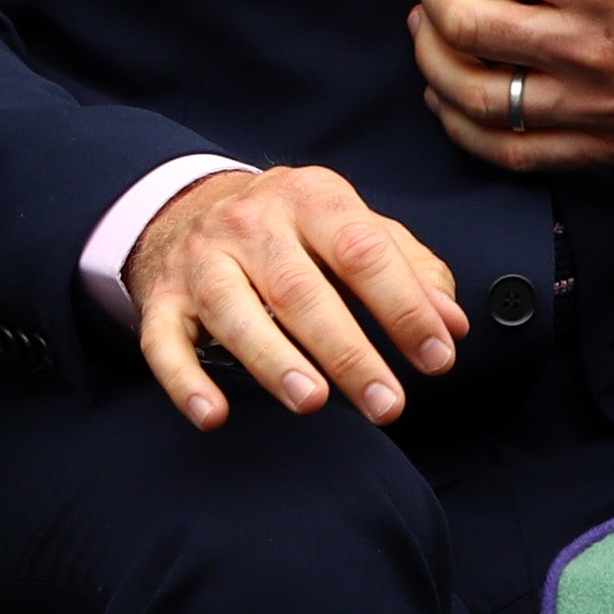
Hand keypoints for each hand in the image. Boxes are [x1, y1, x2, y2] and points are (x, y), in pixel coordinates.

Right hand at [119, 164, 468, 430]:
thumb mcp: (355, 228)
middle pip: (299, 287)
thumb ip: (410, 269)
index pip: (361, 249)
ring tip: (313, 401)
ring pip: (232, 309)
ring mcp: (201, 259)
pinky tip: (213, 415)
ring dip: (273, 359)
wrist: (192, 206)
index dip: (403, 305)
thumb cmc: (296, 232)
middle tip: (387, 404)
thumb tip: (452, 324)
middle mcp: (250, 222)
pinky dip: (184, 381)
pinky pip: (164, 341)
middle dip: (347, 349)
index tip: (438, 357)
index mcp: (310, 197)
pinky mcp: (162, 298)